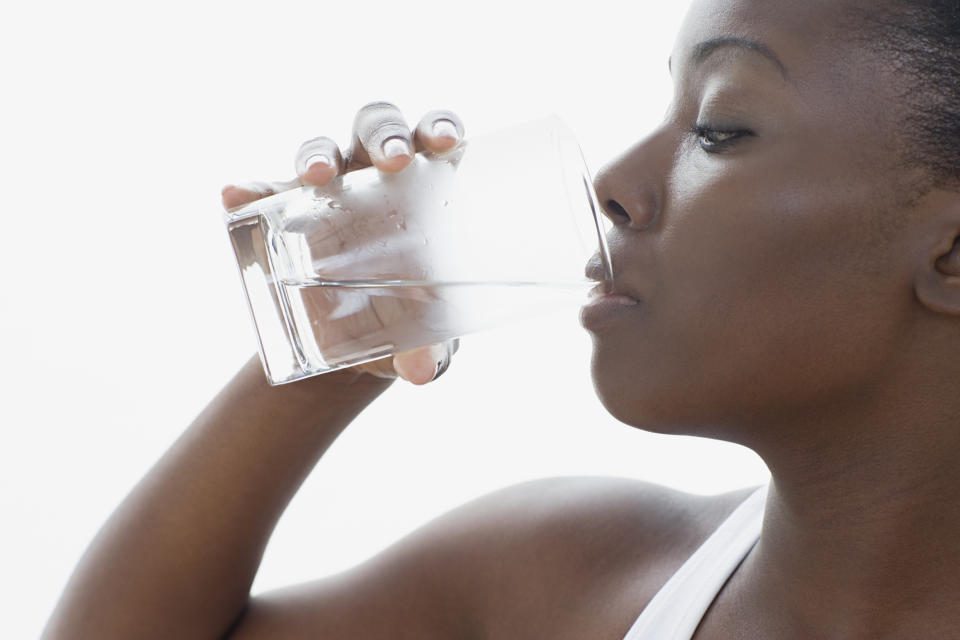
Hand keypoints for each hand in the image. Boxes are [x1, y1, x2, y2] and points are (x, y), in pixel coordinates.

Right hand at [222, 102, 465, 384]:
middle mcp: (374, 176)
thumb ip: (431, 351)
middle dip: (386, 135)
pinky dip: (246, 190)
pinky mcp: (283, 214)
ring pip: (322, 149)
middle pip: (377, 130)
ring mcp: (326, 192)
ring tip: (315, 175)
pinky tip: (233, 195)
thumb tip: (423, 371)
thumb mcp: (424, 339)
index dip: (441, 127)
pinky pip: (261, 193)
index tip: (448, 142)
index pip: (433, 139)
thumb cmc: (408, 321)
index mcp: (424, 188)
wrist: (353, 342)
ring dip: (318, 154)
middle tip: (394, 160)